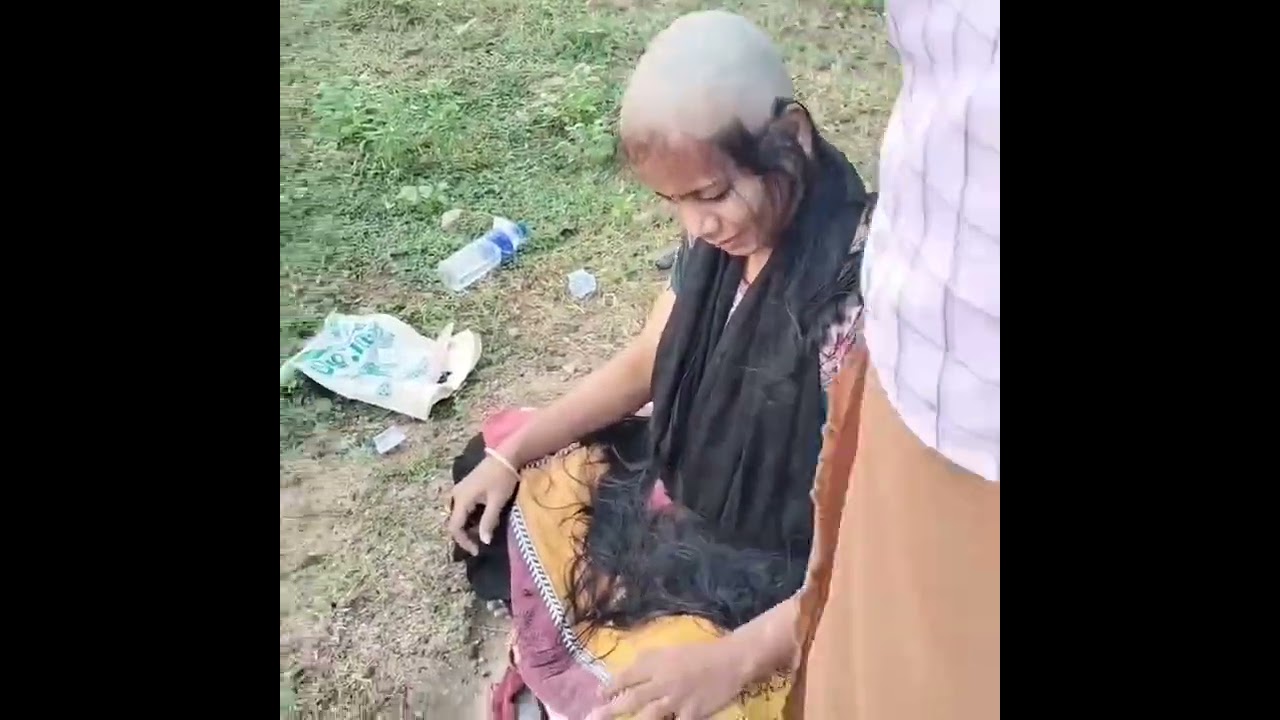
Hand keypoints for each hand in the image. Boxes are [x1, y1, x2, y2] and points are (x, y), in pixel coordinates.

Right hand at [447, 454, 518, 554]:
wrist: (505, 456)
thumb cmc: (502, 478)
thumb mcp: (497, 501)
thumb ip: (488, 522)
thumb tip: (484, 542)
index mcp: (461, 499)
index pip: (455, 527)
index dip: (464, 542)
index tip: (477, 551)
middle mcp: (456, 495)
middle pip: (454, 522)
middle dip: (465, 535)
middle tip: (479, 544)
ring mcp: (459, 491)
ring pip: (458, 516)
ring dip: (467, 527)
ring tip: (481, 533)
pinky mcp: (465, 489)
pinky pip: (462, 508)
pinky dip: (469, 518)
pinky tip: (481, 520)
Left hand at [586, 638, 749, 719]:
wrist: (732, 660)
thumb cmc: (699, 653)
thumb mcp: (669, 650)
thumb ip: (648, 661)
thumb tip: (625, 673)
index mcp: (656, 663)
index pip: (626, 676)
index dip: (610, 686)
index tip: (597, 695)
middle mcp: (663, 681)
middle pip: (631, 698)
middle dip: (609, 710)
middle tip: (591, 717)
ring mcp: (677, 699)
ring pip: (648, 715)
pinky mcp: (692, 713)